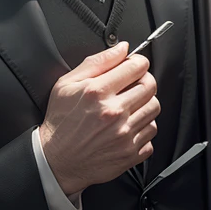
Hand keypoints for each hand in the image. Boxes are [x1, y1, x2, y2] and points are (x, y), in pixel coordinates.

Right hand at [39, 41, 159, 194]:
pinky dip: (143, 128)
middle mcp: (114, 113)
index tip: (134, 66)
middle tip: (133, 84)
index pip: (136, 67)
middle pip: (151, 86)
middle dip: (144, 80)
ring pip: (154, 108)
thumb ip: (97, 62)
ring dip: (145, 103)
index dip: (138, 62)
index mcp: (98, 92)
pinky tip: (128, 126)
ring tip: (129, 106)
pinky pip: (151, 133)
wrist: (57, 160)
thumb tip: (121, 49)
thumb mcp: (67, 84)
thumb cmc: (60, 123)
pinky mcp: (130, 152)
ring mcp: (124, 134)